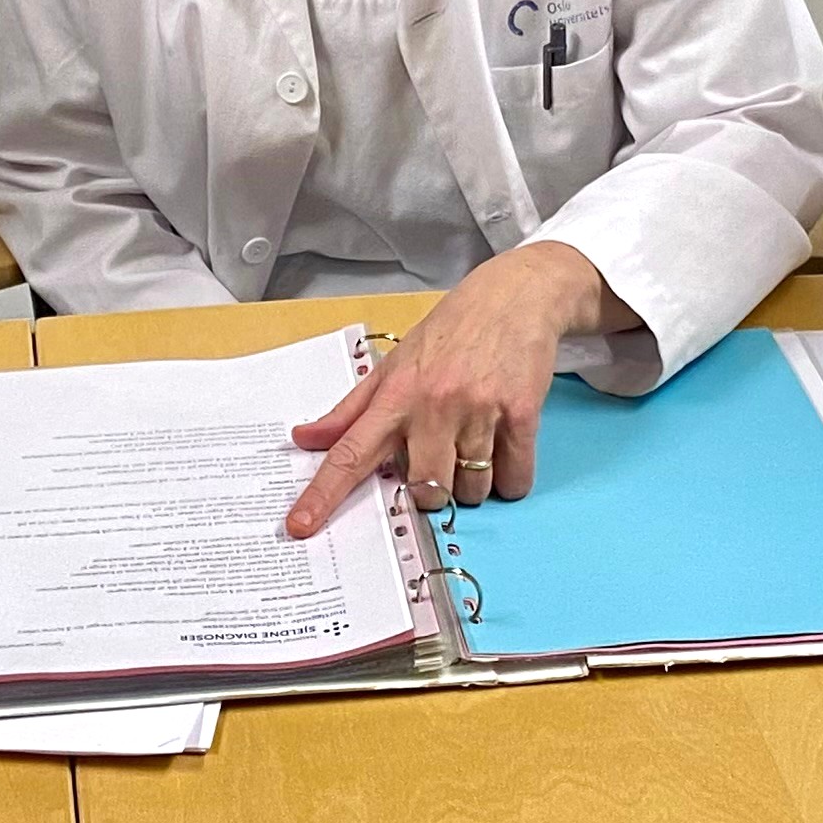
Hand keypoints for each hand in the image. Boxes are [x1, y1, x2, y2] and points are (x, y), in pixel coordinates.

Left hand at [279, 242, 619, 537]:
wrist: (516, 296)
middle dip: (433, 488)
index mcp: (395, 395)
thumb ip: (351, 409)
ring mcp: (479, 410)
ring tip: (477, 441)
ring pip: (471, 491)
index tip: (300, 526)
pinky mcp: (522, 414)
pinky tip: (505, 447)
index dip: (323, 494)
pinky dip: (510, 479)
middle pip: (425, 490)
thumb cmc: (451, 332)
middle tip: (442, 455)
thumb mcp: (395, 364)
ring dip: (474, 483)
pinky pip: (514, 480)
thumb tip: (305, 438)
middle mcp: (433, 404)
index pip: (350, 452)